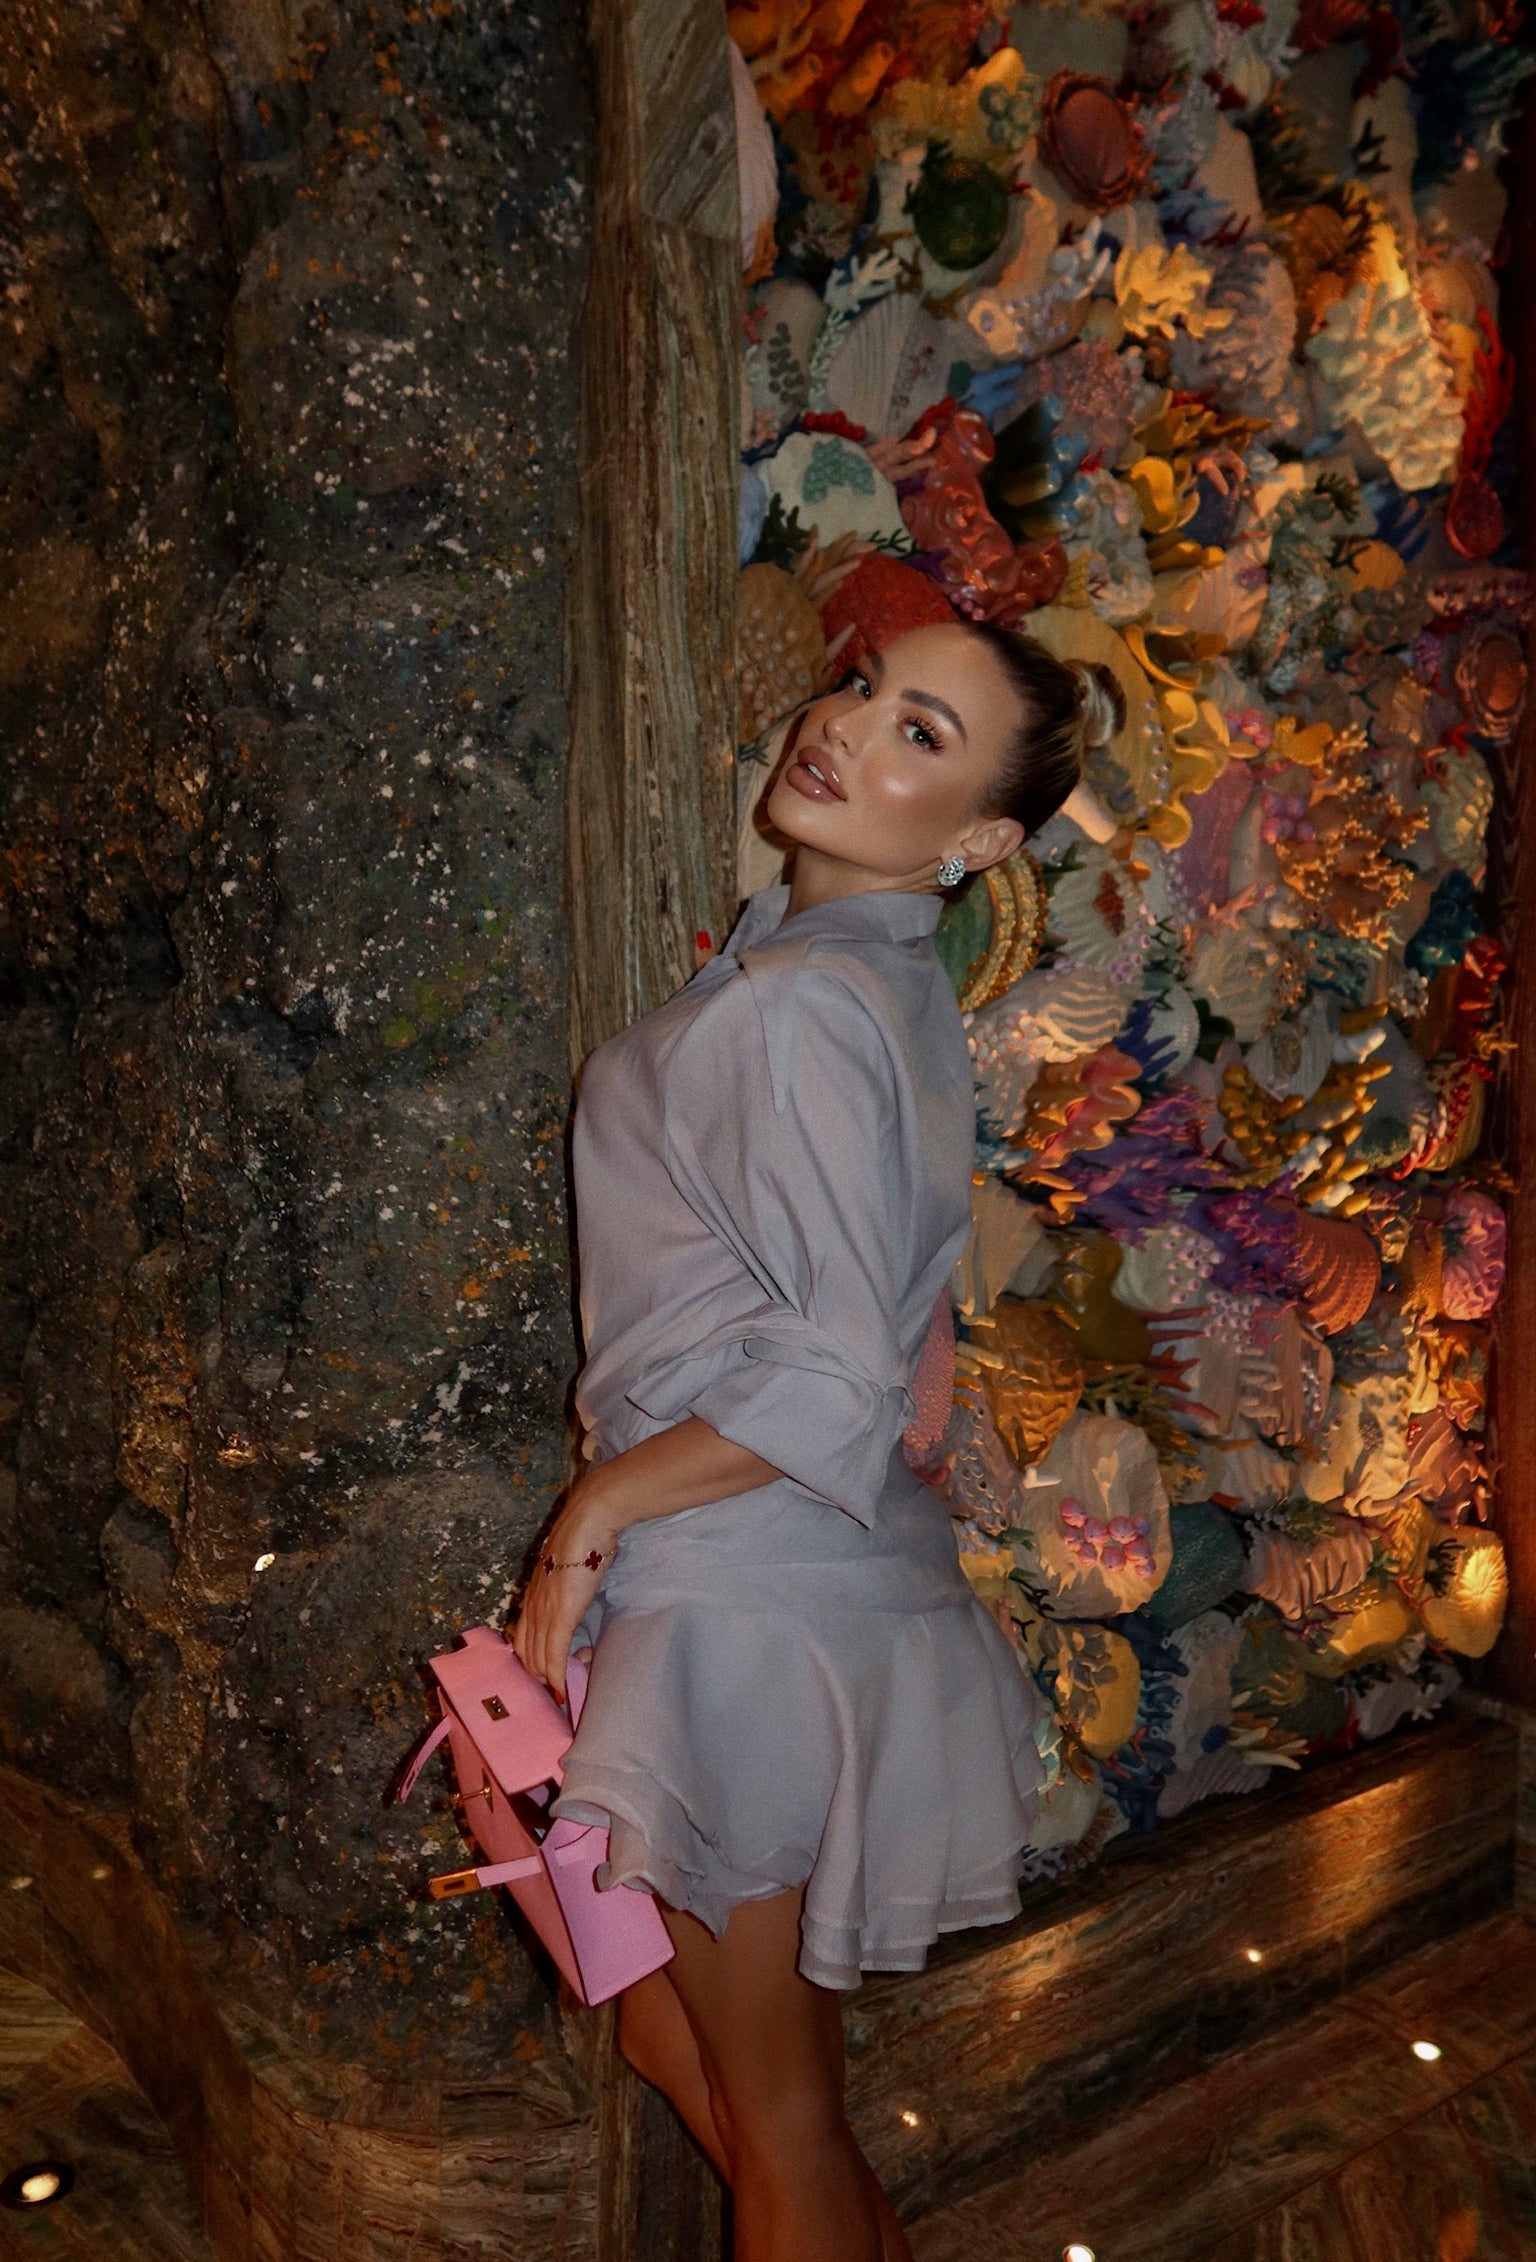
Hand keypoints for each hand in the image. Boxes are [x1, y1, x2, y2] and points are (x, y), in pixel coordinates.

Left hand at [509, 1492, 614, 1704]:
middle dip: (537, 1677)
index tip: (542, 1677)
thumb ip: (565, 1587)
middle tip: (554, 1692)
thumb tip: (575, 1597)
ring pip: (536, 1660)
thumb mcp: (566, 1568)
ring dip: (549, 1680)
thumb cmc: (583, 1540)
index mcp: (532, 1596)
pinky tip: (562, 1691)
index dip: (530, 1661)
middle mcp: (531, 1608)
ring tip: (562, 1694)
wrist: (587, 1524)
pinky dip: (557, 1677)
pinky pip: (553, 1656)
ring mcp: (544, 1613)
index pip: (521, 1639)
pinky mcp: (561, 1617)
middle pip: (524, 1655)